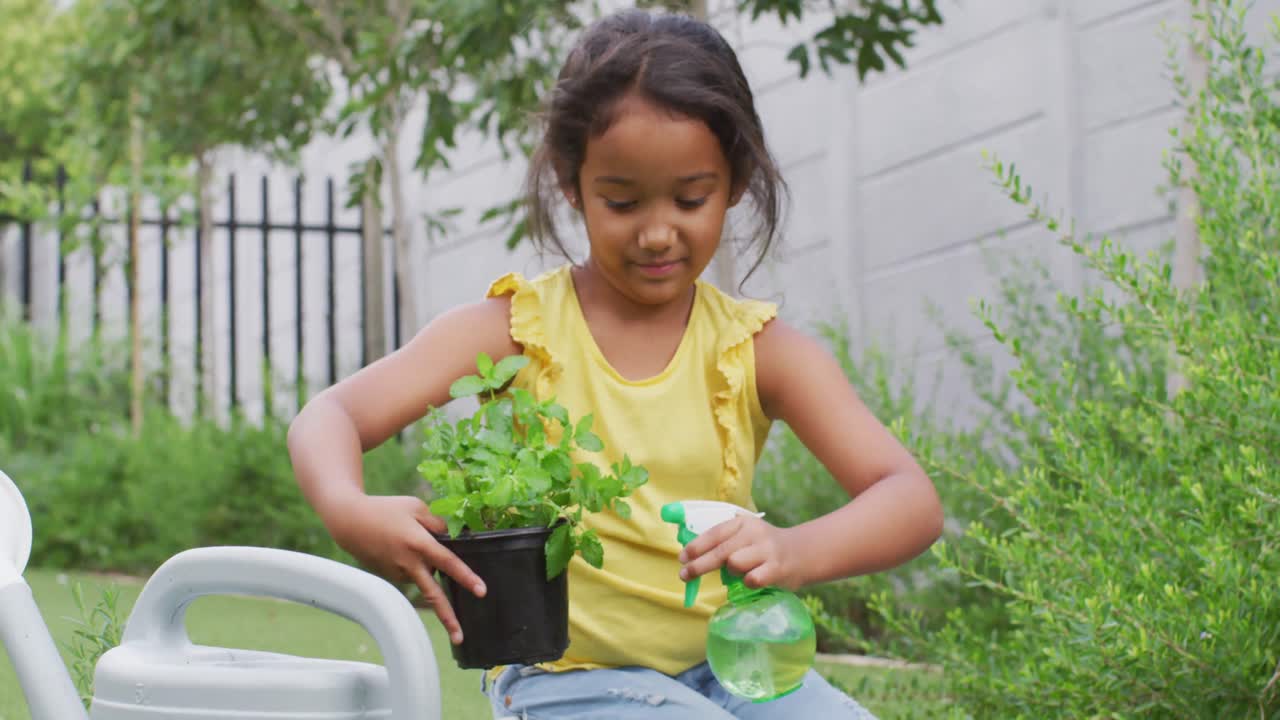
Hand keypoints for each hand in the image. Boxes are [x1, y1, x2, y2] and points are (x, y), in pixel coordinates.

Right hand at [328, 494, 485, 644]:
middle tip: (460, 638)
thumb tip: (451, 539)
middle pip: (433, 595)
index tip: (481, 591)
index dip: (466, 577)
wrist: (350, 522)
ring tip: (404, 537)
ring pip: (424, 576)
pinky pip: (412, 573)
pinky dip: (414, 564)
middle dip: (448, 618)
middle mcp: (409, 564)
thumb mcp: (415, 508)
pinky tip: (399, 546)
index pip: (448, 563)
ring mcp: (398, 573)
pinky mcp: (390, 577)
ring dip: (426, 565)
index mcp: (419, 543)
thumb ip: (437, 524)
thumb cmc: (385, 510)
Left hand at [677, 515, 803, 590]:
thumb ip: (723, 542)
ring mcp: (767, 551)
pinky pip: (751, 580)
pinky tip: (753, 579)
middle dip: (698, 565)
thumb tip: (690, 557)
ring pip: (734, 564)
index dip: (696, 546)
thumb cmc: (763, 547)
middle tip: (684, 575)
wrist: (801, 553)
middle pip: (720, 551)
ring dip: (731, 572)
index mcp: (743, 523)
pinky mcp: (776, 569)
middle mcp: (755, 533)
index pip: (714, 533)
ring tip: (740, 572)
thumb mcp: (745, 536)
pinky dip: (747, 582)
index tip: (682, 557)